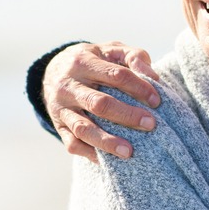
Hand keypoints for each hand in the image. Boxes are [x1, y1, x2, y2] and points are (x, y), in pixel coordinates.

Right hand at [43, 42, 161, 161]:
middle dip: (127, 115)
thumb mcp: (110, 49)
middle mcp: (68, 85)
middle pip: (99, 103)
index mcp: (83, 61)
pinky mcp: (58, 126)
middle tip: (150, 124)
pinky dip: (90, 153)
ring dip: (107, 141)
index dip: (138, 87)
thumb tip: (153, 77)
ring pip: (83, 128)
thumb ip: (133, 56)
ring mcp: (61, 108)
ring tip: (129, 152)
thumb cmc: (93, 61)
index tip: (157, 101)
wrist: (52, 71)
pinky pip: (72, 144)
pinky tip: (109, 160)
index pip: (115, 75)